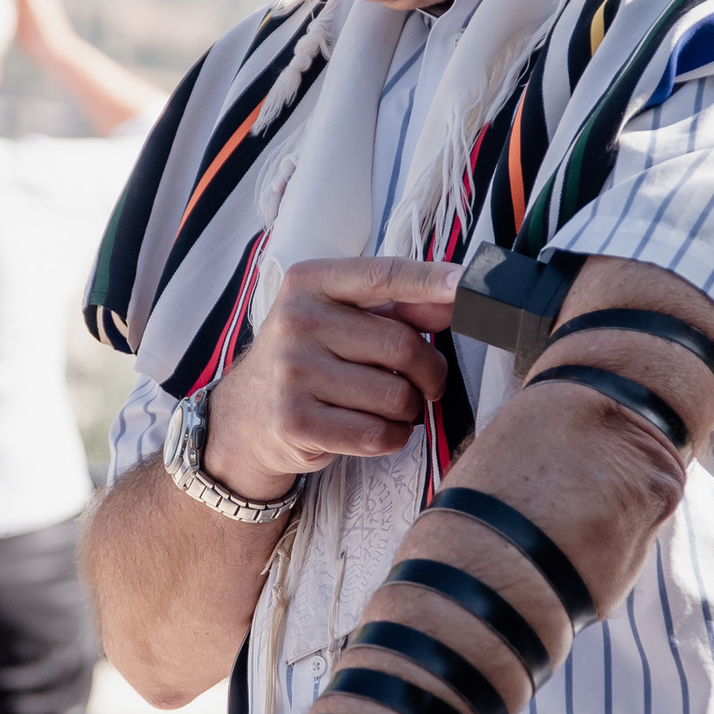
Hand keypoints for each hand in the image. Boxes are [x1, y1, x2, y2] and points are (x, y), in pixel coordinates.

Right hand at [202, 256, 460, 503]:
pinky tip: (377, 430)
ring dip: (409, 409)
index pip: (383, 276)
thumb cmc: (309, 358)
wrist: (246, 415)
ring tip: (390, 407)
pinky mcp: (296, 422)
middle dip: (430, 372)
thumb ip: (397, 307)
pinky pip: (378, 434)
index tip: (467, 285)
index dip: (431, 281)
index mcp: (309, 283)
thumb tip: (453, 298)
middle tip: (427, 383)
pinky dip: (393, 437)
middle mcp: (297, 321)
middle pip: (403, 345)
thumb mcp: (340, 318)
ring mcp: (293, 373)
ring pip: (396, 396)